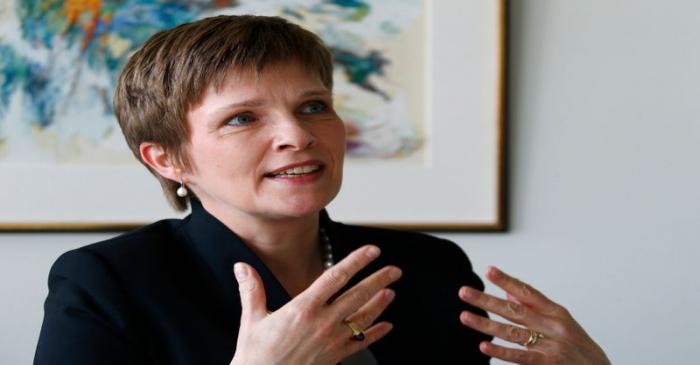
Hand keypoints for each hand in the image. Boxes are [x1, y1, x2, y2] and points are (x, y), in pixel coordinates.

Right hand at [230, 245, 400, 364]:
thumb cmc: (256, 354)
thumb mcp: (251, 319)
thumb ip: (251, 289)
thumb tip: (241, 267)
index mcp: (303, 308)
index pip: (335, 277)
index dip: (356, 261)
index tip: (372, 251)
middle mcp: (321, 323)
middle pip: (357, 295)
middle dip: (379, 280)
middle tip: (395, 270)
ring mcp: (331, 341)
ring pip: (363, 318)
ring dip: (380, 304)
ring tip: (391, 292)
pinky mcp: (334, 357)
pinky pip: (359, 343)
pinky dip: (375, 334)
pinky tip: (386, 326)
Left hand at [458, 266, 610, 364]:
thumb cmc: (580, 349)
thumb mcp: (562, 324)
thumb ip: (535, 308)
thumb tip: (509, 293)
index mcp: (556, 312)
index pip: (527, 292)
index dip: (507, 280)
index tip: (488, 270)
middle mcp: (553, 325)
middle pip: (514, 310)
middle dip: (486, 300)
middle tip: (464, 292)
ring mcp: (551, 345)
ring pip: (512, 332)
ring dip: (485, 324)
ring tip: (464, 316)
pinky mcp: (549, 363)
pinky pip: (520, 357)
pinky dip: (501, 352)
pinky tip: (484, 346)